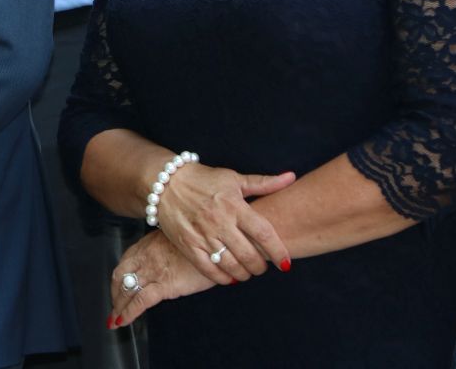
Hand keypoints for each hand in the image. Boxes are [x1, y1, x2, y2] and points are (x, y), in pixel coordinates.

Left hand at [108, 229, 215, 328]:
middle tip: (114, 306)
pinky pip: (140, 301)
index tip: (116, 287)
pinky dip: (129, 312)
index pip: (124, 263)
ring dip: (118, 306)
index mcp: (146, 245)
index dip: (118, 278)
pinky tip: (124, 321)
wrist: (214, 244)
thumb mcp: (176, 240)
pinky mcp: (164, 284)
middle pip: (119, 277)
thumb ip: (165, 250)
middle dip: (114, 294)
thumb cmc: (199, 242)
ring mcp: (153, 270)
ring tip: (115, 319)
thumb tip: (165, 260)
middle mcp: (145, 256)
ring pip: (126, 290)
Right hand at [153, 162, 294, 283]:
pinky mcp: (187, 244)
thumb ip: (264, 183)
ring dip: (244, 274)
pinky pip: (209, 269)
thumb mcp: (233, 178)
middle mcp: (220, 222)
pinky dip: (223, 278)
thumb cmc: (203, 180)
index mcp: (235, 205)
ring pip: (231, 265)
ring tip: (247, 271)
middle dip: (261, 267)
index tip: (286, 263)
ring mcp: (202, 235)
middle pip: (249, 255)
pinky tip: (229, 276)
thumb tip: (292, 177)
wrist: (164, 182)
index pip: (264, 234)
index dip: (279, 252)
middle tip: (263, 267)